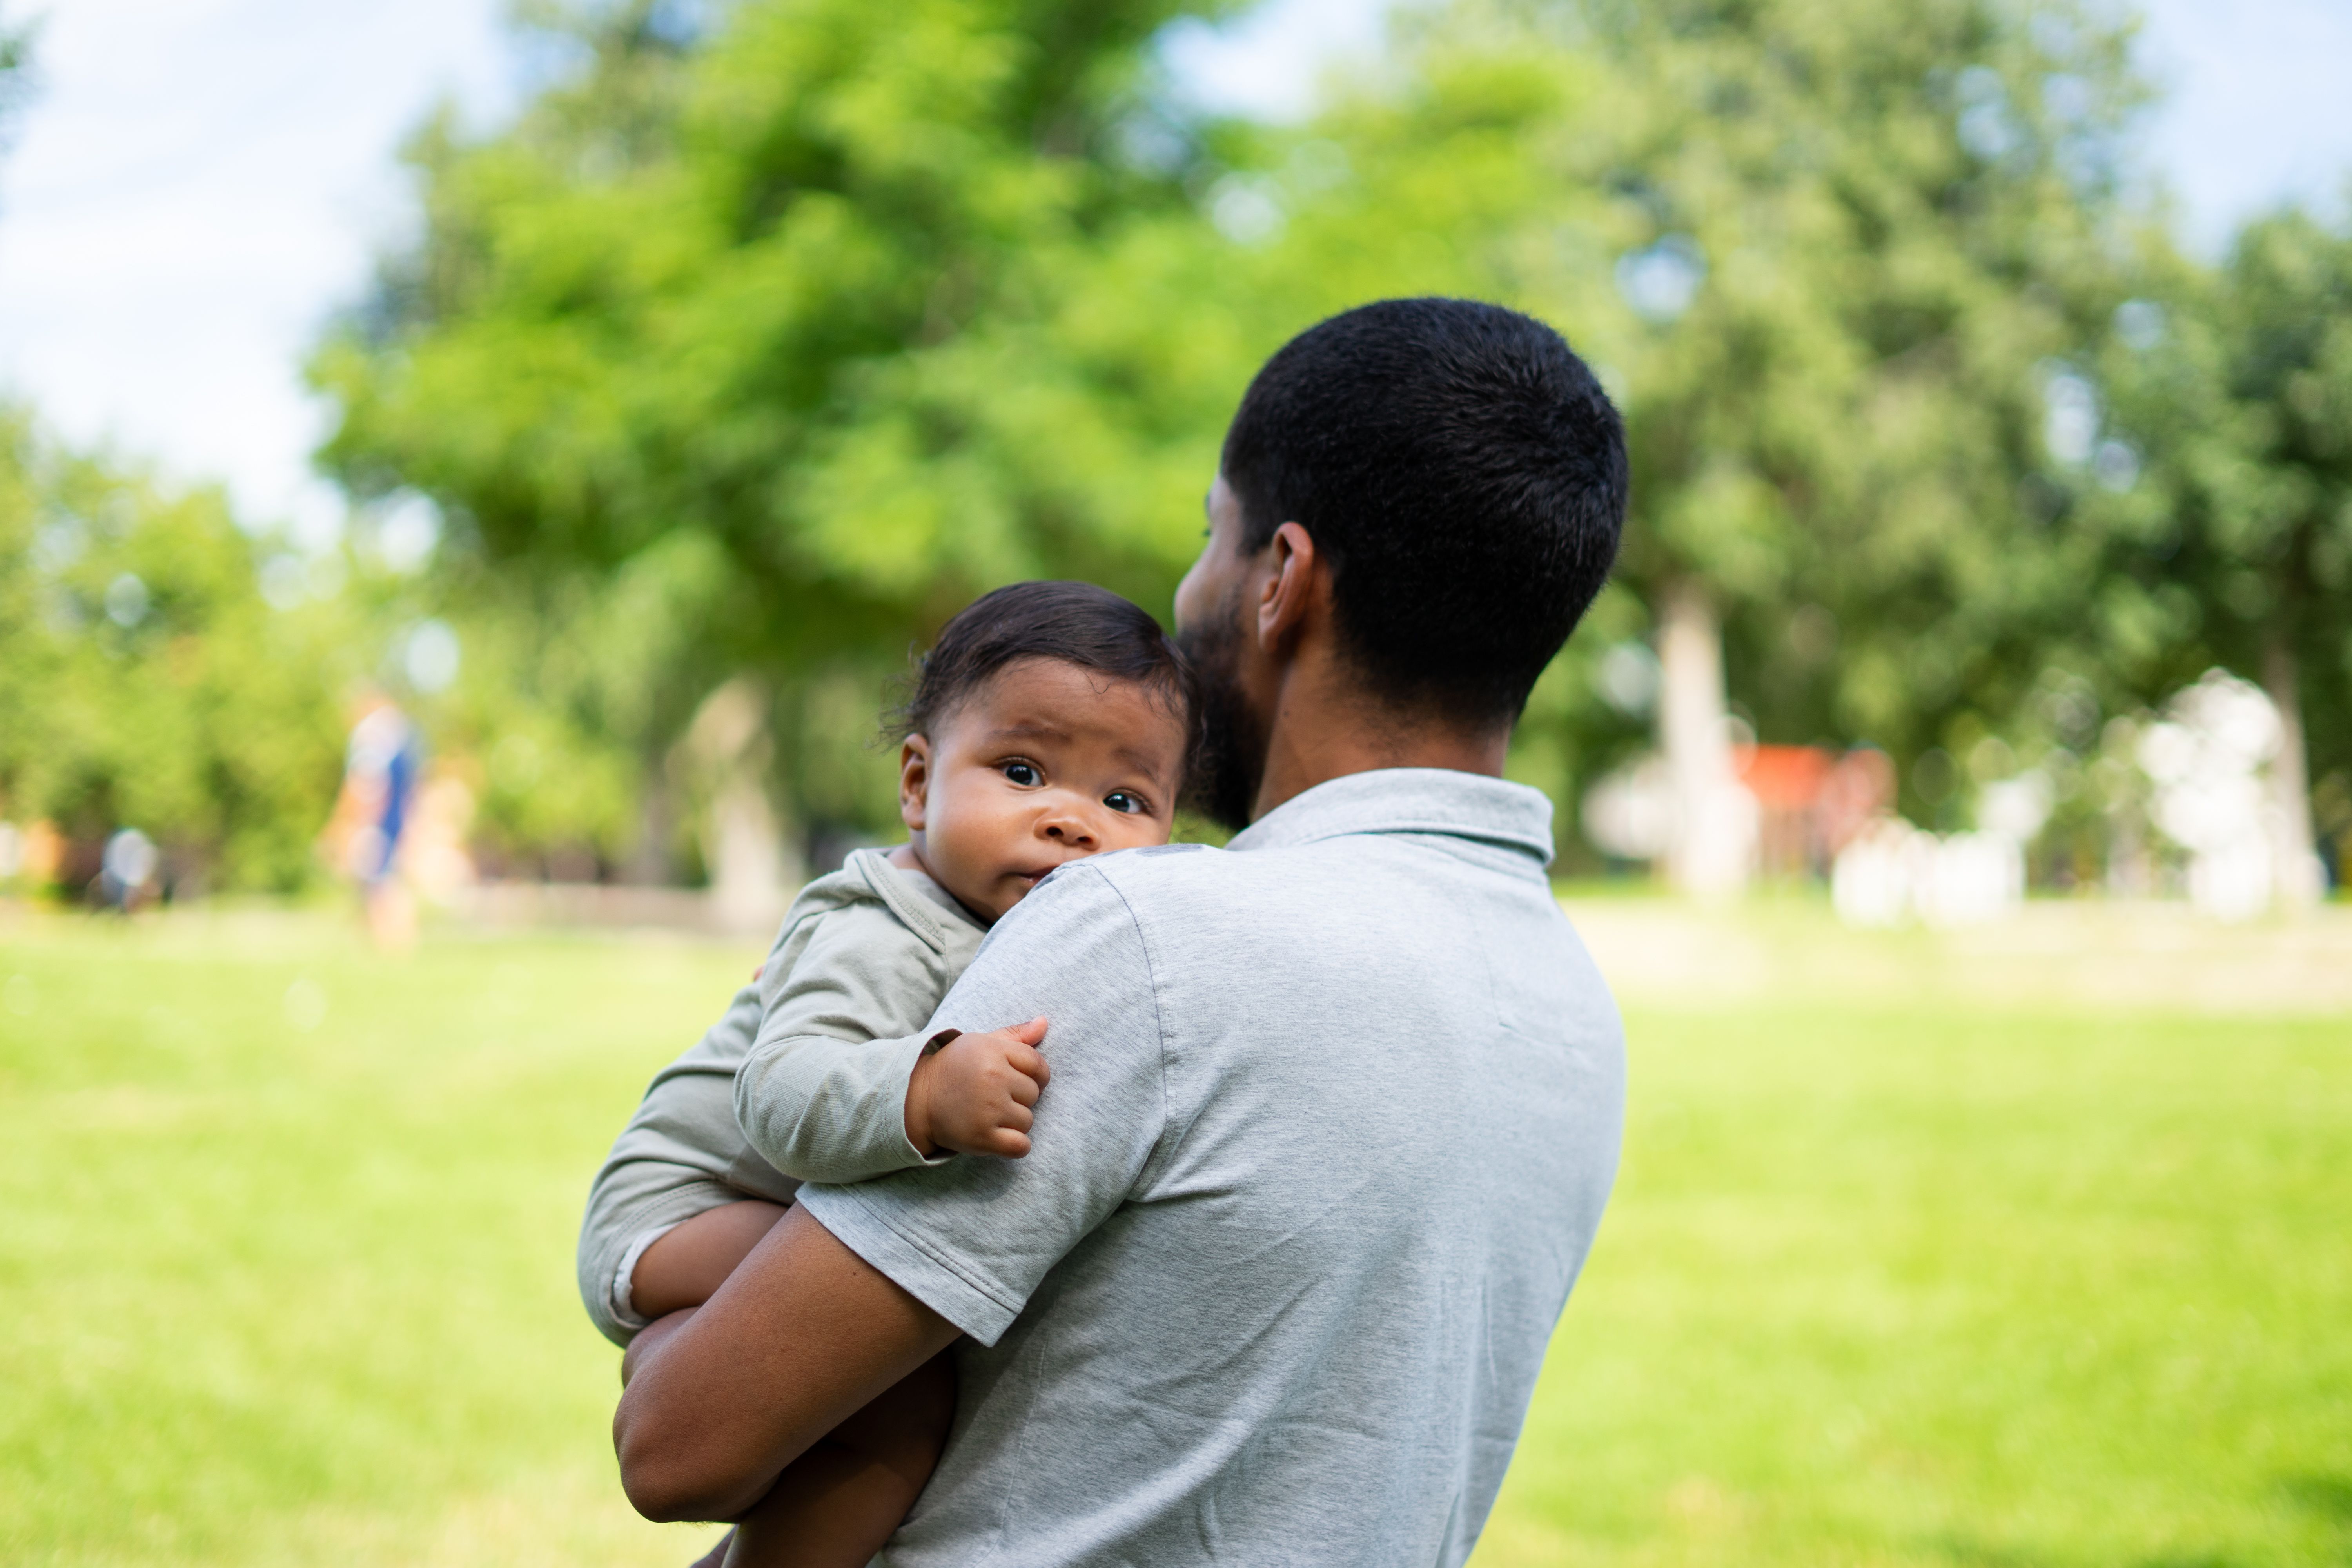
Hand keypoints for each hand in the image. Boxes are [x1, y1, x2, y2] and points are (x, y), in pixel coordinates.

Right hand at [904, 1017, 1049, 1158]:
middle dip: (1020, 1097)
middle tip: (994, 1097)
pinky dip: (1015, 1146)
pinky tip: (999, 1136)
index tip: (1018, 1080)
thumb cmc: (953, 1068)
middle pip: (1034, 1093)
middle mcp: (993, 1079)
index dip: (1035, 1075)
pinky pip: (1020, 1146)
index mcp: (993, 1052)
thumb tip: (1044, 1022)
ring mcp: (988, 1109)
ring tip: (990, 1114)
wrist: (915, 1099)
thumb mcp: (981, 1043)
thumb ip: (1015, 1035)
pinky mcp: (982, 1137)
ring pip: (1027, 1121)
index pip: (1038, 1064)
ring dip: (1014, 1122)